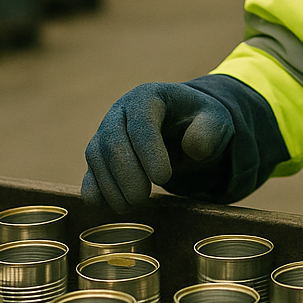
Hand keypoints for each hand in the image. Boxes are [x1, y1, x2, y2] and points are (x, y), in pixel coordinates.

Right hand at [82, 82, 234, 210]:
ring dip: (111, 186)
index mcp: (148, 96)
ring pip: (96, 158)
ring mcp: (105, 132)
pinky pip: (87, 173)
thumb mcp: (215, 120)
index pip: (141, 123)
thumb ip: (209, 131)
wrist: (182, 125)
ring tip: (133, 206)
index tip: (163, 178)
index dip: (149, 152)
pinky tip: (113, 206)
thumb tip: (193, 148)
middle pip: (113, 142)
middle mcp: (120, 111)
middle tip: (143, 199)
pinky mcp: (98, 156)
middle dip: (126, 174)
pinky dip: (95, 192)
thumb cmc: (198, 121)